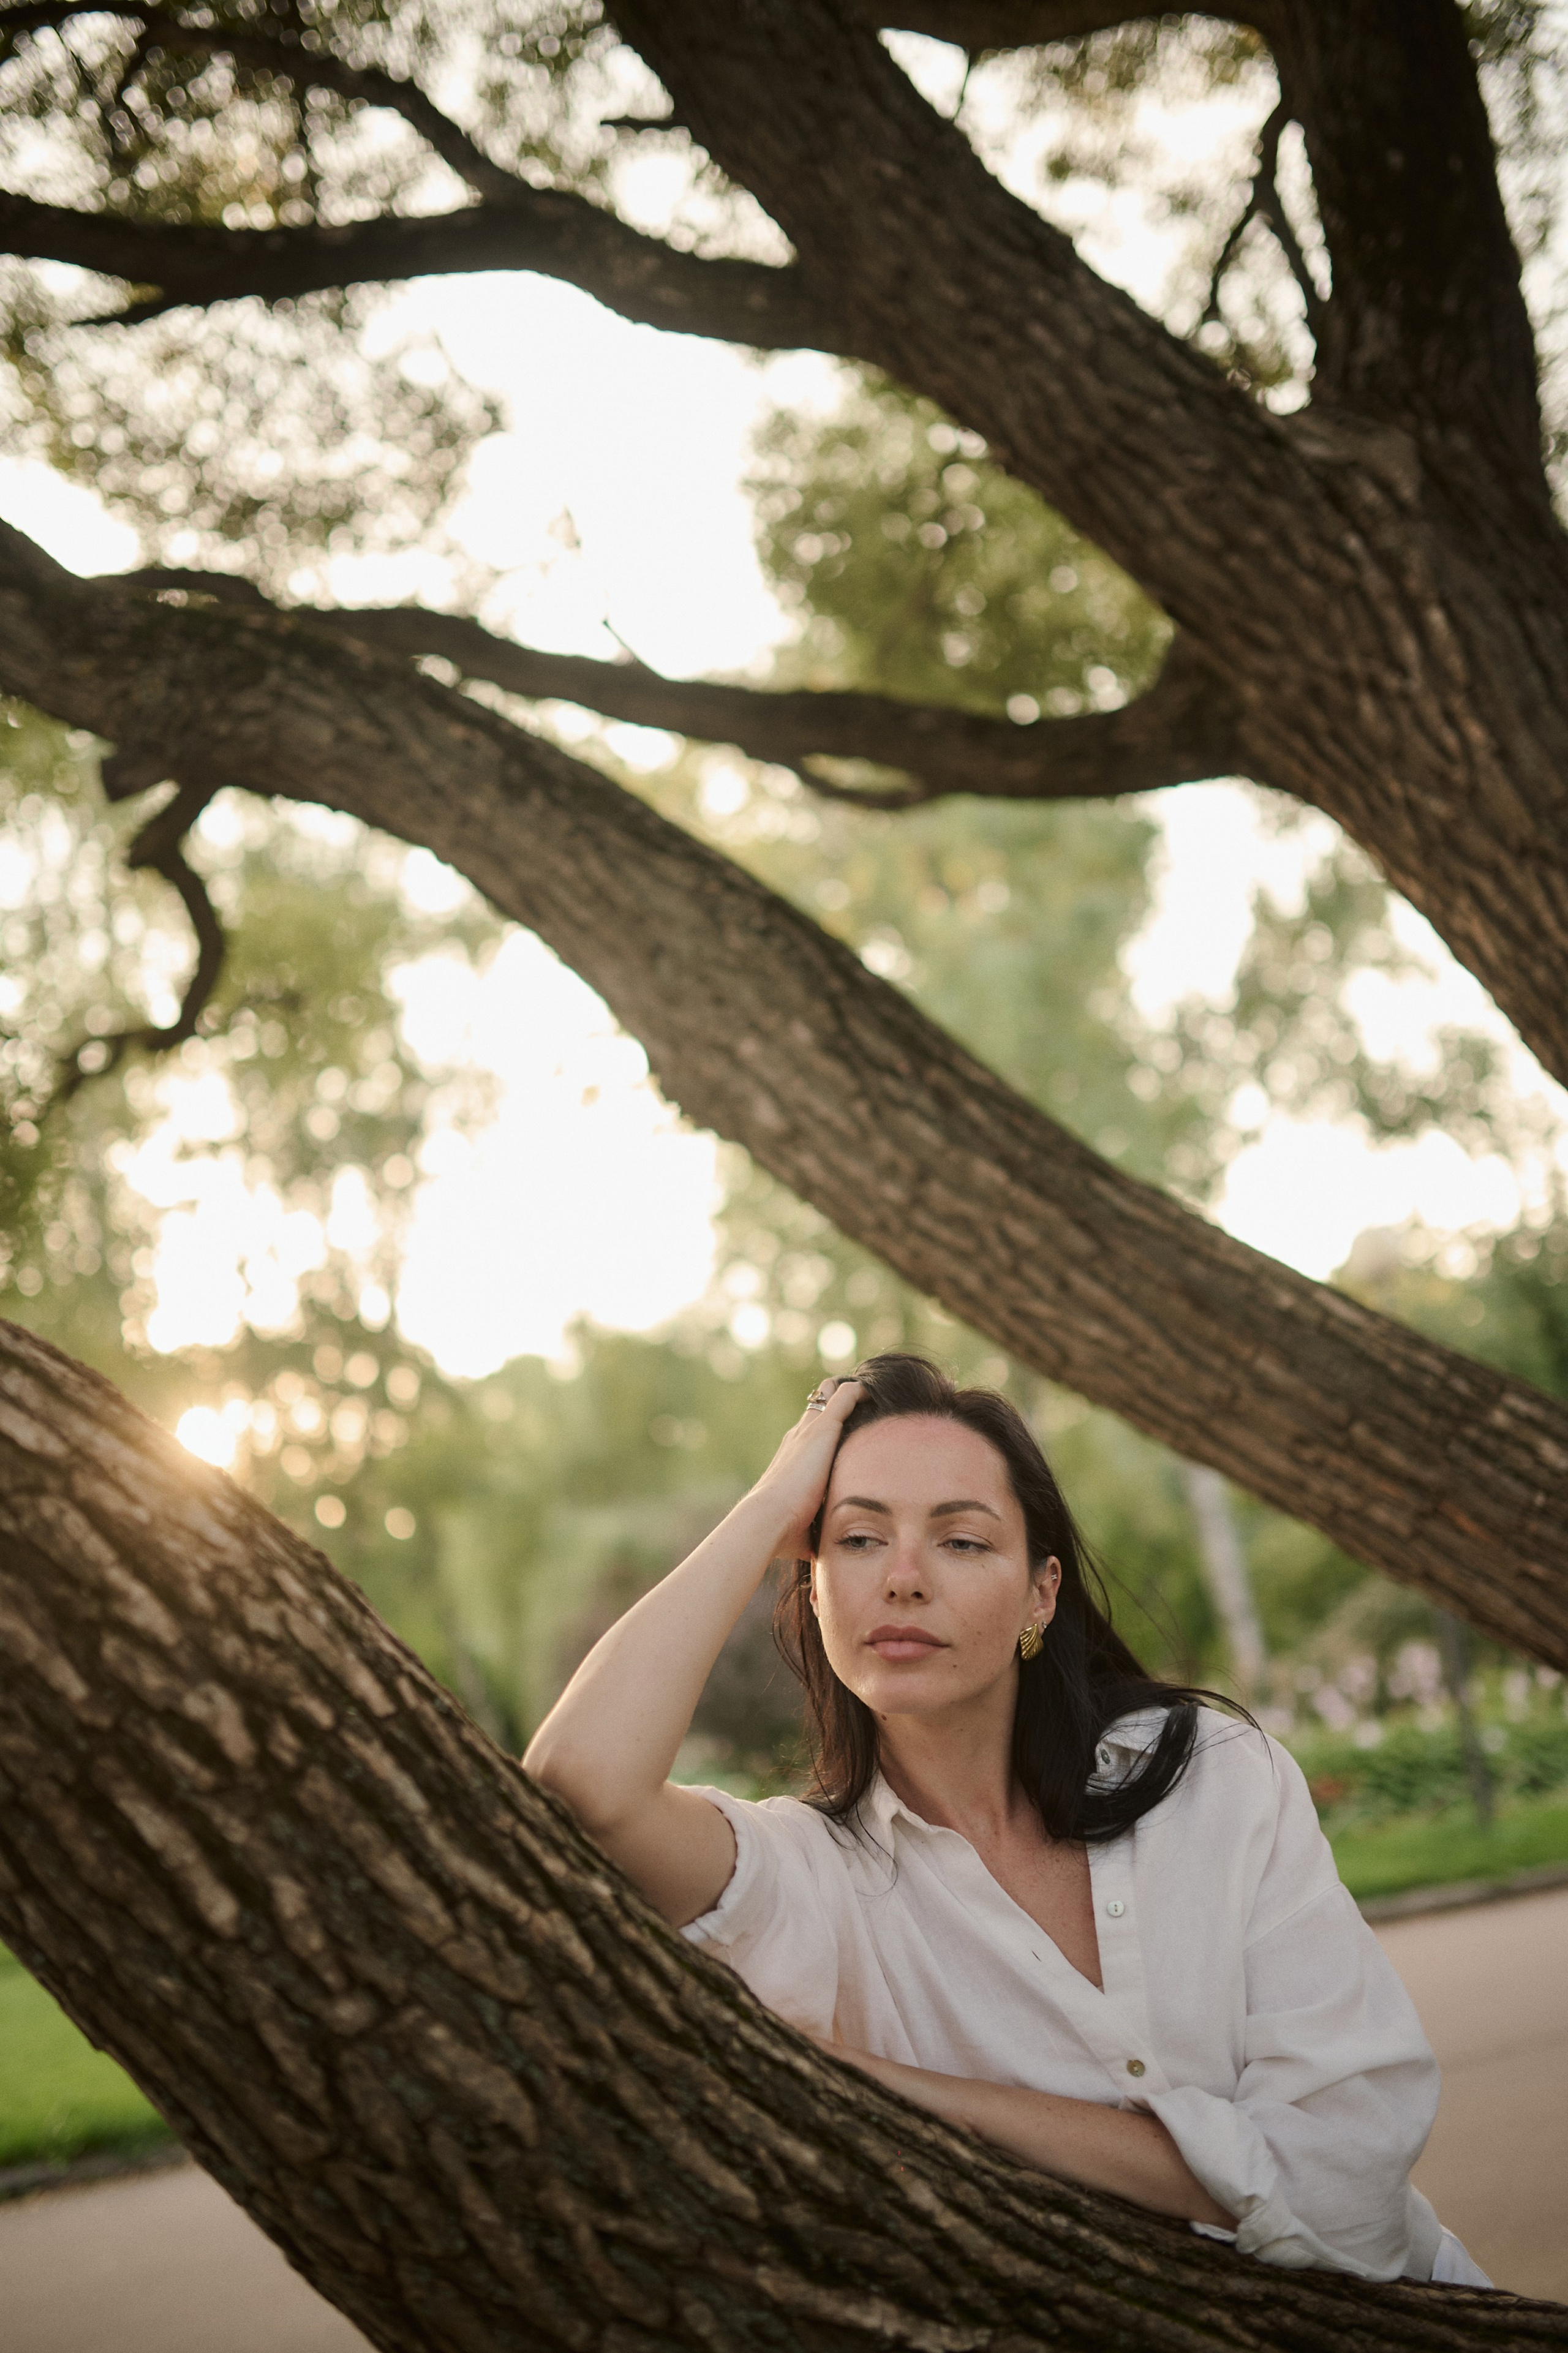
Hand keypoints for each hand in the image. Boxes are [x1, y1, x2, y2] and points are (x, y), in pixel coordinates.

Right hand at [746, 1378, 862, 1560]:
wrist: (769, 1518)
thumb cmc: (782, 1531)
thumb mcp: (802, 1529)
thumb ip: (814, 1531)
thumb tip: (823, 1552)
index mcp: (791, 1458)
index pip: (808, 1434)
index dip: (825, 1427)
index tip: (844, 1429)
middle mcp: (798, 1438)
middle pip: (817, 1406)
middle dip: (837, 1402)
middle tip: (863, 1404)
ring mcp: (810, 1430)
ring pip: (829, 1393)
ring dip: (848, 1390)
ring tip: (873, 1392)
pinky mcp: (823, 1427)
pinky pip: (845, 1395)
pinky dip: (860, 1390)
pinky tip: (876, 1392)